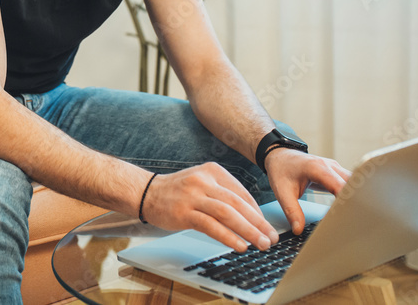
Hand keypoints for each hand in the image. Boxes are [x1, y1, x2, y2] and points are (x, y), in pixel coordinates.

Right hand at [140, 162, 279, 251]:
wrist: (147, 192)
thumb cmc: (178, 192)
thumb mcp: (202, 183)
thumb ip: (223, 195)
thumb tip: (251, 218)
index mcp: (213, 171)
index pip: (242, 193)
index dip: (258, 213)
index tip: (267, 227)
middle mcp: (204, 180)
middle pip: (238, 204)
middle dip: (258, 223)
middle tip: (271, 238)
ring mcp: (193, 196)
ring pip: (227, 214)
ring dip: (248, 231)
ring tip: (260, 244)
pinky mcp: (184, 212)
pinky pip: (211, 225)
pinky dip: (228, 236)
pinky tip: (239, 246)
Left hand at [264, 148, 351, 233]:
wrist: (279, 156)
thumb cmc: (281, 170)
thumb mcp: (282, 192)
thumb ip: (292, 211)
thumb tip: (298, 229)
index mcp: (317, 168)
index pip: (339, 185)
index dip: (348, 200)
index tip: (351, 215)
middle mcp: (330, 166)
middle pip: (353, 183)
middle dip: (358, 200)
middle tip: (358, 219)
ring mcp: (335, 168)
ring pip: (355, 183)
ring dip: (357, 198)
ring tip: (356, 216)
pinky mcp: (336, 173)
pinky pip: (350, 184)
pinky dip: (353, 195)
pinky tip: (351, 209)